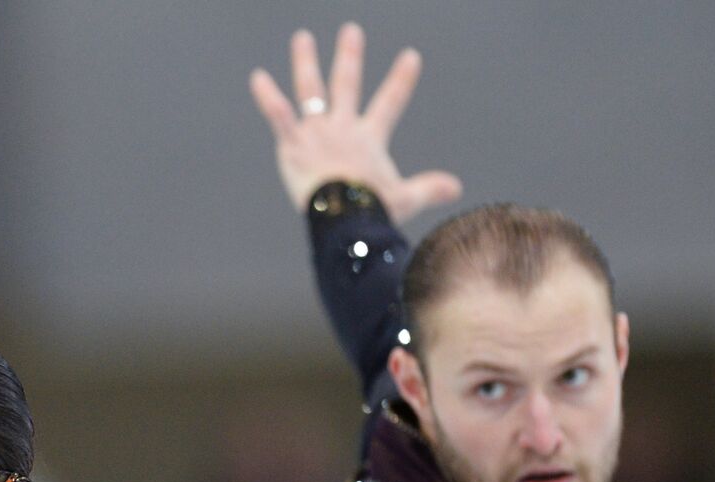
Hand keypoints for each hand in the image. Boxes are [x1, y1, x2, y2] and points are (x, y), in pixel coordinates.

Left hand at [250, 22, 461, 222]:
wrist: (345, 218)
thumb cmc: (373, 212)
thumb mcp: (406, 198)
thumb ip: (429, 188)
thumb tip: (457, 187)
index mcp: (368, 139)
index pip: (390, 103)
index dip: (401, 80)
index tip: (410, 56)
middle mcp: (342, 128)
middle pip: (346, 84)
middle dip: (349, 56)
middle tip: (351, 30)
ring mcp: (316, 133)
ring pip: (310, 89)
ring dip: (305, 62)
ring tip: (302, 38)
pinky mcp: (292, 145)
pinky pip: (278, 116)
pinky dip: (267, 97)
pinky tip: (257, 76)